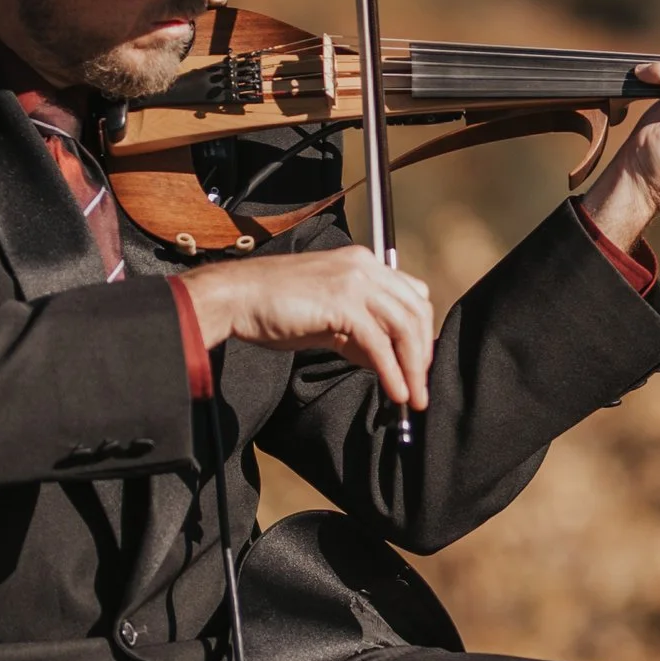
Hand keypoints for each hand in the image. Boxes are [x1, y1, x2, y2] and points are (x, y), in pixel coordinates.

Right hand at [180, 243, 434, 411]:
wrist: (237, 297)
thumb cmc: (274, 307)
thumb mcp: (327, 319)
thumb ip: (358, 334)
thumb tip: (385, 362)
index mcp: (363, 264)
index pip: (411, 294)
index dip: (421, 330)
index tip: (417, 363)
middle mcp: (365, 266)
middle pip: (415, 310)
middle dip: (422, 352)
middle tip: (420, 386)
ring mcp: (354, 281)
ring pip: (403, 326)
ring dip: (413, 367)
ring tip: (413, 397)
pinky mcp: (341, 302)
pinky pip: (378, 342)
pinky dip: (391, 371)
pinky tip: (396, 392)